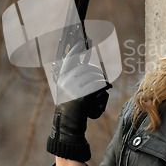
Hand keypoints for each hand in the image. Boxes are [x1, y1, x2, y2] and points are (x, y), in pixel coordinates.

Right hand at [47, 42, 111, 161]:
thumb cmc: (71, 107)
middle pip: (87, 68)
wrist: (68, 125)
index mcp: (62, 77)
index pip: (70, 58)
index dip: (77, 49)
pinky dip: (102, 89)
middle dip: (97, 72)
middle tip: (101, 78)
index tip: (84, 40)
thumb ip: (75, 74)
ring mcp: (72, 88)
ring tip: (101, 89)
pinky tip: (102, 92)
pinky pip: (96, 87)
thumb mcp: (70, 89)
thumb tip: (84, 59)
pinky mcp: (80, 96)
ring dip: (101, 82)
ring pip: (93, 77)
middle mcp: (65, 81)